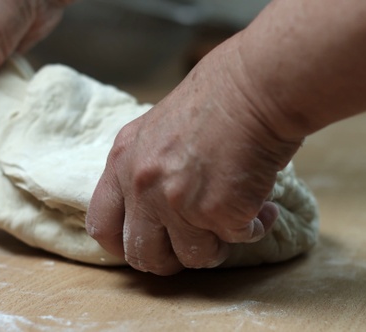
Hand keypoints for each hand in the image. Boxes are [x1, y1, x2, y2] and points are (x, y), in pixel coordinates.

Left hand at [86, 36, 301, 275]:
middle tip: (194, 245)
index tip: (147, 247)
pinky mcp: (217, 213)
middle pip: (142, 255)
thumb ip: (147, 167)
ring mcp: (176, 202)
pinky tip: (264, 208)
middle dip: (171, 260)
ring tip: (235, 221)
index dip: (122, 246)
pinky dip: (255, 228)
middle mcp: (142, 185)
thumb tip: (154, 209)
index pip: (101, 225)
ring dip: (217, 245)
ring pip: (194, 257)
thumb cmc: (216, 97)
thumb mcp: (157, 129)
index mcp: (122, 161)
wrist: (255, 85)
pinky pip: (237, 241)